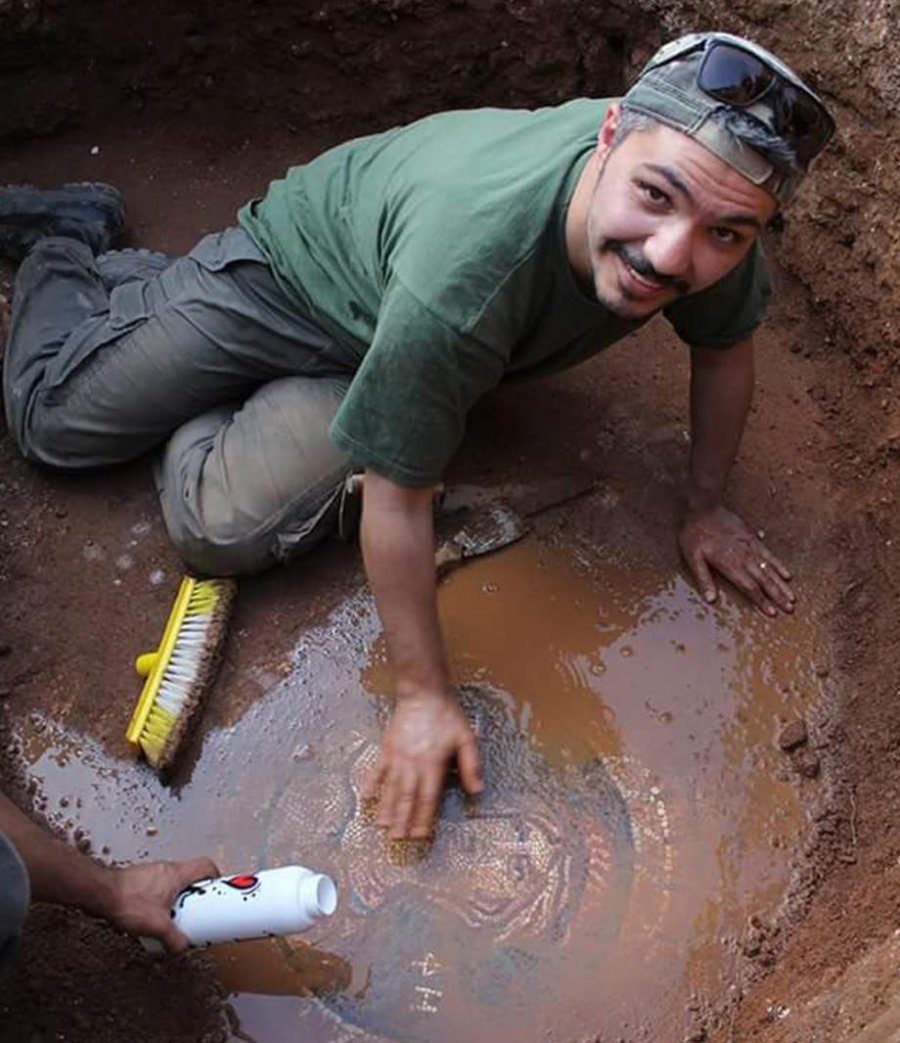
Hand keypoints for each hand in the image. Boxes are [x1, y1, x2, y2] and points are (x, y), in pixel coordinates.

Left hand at [102, 856, 218, 952]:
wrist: (100, 894)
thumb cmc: (128, 902)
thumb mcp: (158, 926)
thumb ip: (174, 939)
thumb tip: (182, 947)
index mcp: (178, 874)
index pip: (206, 866)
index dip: (215, 878)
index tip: (217, 892)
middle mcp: (166, 868)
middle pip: (191, 875)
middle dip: (196, 893)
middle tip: (196, 910)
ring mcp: (152, 872)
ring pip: (174, 881)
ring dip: (178, 897)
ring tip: (174, 916)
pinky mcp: (139, 879)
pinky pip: (159, 886)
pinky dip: (162, 899)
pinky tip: (153, 916)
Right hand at [363, 691, 483, 839]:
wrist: (422, 692)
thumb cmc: (446, 715)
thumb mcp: (466, 738)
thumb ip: (472, 765)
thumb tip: (477, 790)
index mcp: (433, 764)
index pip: (428, 798)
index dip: (424, 818)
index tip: (421, 835)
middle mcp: (413, 764)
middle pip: (407, 798)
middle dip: (402, 821)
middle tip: (398, 841)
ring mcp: (397, 757)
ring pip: (390, 789)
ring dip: (386, 809)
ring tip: (382, 828)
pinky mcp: (387, 748)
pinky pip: (377, 770)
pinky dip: (370, 784)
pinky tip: (365, 797)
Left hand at [678, 504, 794, 616]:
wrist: (703, 507)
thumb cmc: (695, 533)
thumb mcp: (692, 557)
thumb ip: (703, 579)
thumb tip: (711, 600)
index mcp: (731, 564)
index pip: (750, 587)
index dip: (761, 601)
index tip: (772, 613)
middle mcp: (745, 557)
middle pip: (765, 580)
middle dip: (778, 596)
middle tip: (791, 609)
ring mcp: (751, 547)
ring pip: (771, 569)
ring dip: (782, 585)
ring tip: (793, 597)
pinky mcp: (752, 538)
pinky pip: (770, 555)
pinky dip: (779, 566)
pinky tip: (787, 574)